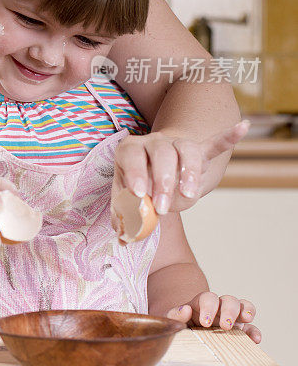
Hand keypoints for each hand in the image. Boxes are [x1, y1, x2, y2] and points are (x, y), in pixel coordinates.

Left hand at [113, 120, 249, 214]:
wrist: (153, 169)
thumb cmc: (137, 186)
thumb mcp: (125, 198)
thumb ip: (123, 215)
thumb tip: (123, 237)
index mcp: (130, 149)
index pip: (132, 155)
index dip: (135, 173)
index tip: (140, 194)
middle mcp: (153, 142)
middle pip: (162, 153)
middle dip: (163, 181)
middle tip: (162, 209)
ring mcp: (175, 144)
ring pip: (186, 151)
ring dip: (189, 173)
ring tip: (188, 195)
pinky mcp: (197, 151)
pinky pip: (213, 144)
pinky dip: (227, 138)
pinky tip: (242, 128)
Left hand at [166, 292, 260, 343]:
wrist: (186, 334)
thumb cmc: (179, 325)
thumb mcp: (171, 319)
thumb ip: (174, 314)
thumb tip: (185, 309)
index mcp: (201, 303)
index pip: (208, 298)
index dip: (208, 307)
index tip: (205, 322)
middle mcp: (219, 307)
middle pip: (228, 300)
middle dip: (228, 311)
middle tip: (225, 326)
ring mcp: (232, 317)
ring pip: (243, 307)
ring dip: (246, 311)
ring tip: (246, 319)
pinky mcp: (240, 331)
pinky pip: (251, 328)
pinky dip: (255, 332)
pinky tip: (255, 340)